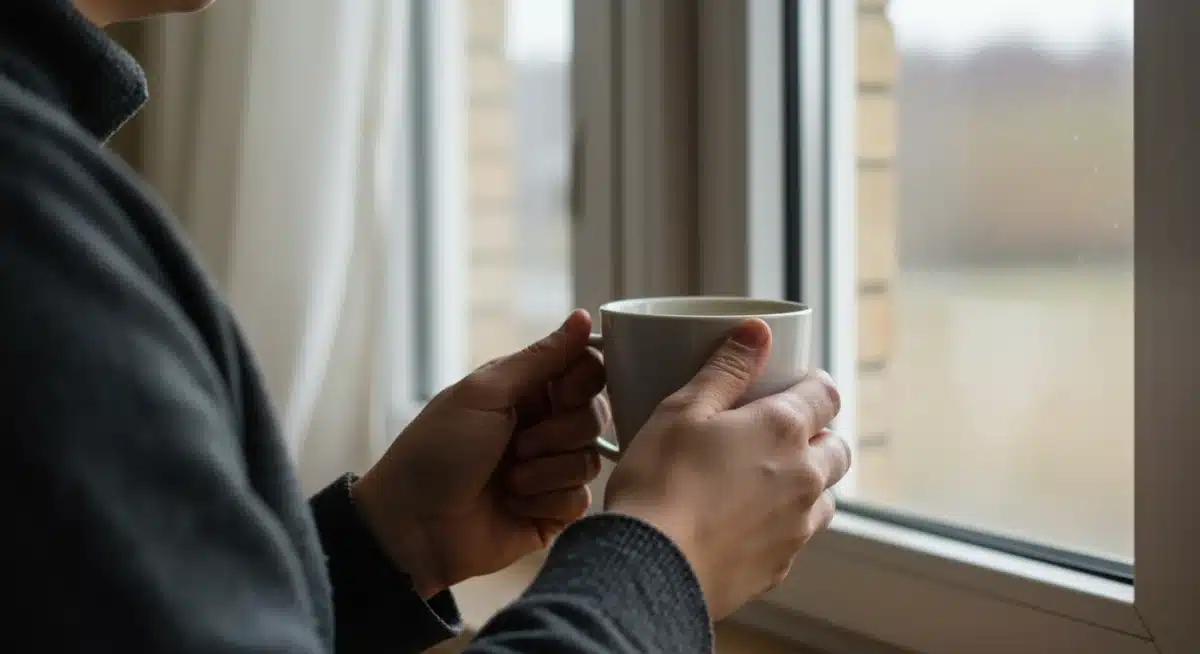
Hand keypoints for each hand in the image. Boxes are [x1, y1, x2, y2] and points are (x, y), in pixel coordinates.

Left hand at [353, 310, 608, 596]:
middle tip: (516, 445)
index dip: (582, 384)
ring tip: (507, 480)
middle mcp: (542, 426)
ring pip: (590, 460)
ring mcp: (548, 470)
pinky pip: (580, 499)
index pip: (586, 371)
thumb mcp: (485, 393)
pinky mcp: (552, 511)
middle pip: (595, 415)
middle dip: (558, 433)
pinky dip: (545, 502)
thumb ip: (541, 358)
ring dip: (546, 470)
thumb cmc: (436, 451)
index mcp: (526, 390)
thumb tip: (583, 317)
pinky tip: (513, 505)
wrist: (413, 526)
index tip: (558, 395)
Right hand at [604, 319, 849, 619]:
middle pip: (838, 448)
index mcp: (783, 429)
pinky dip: (783, 523)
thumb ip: (725, 369)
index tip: (793, 384)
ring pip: (824, 496)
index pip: (827, 394)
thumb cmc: (659, 483)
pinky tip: (743, 522)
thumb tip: (757, 331)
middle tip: (777, 434)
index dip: (813, 385)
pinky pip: (797, 536)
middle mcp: (803, 477)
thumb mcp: (682, 410)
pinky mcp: (781, 566)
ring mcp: (797, 527)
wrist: (650, 570)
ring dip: (807, 483)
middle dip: (819, 436)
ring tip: (762, 481)